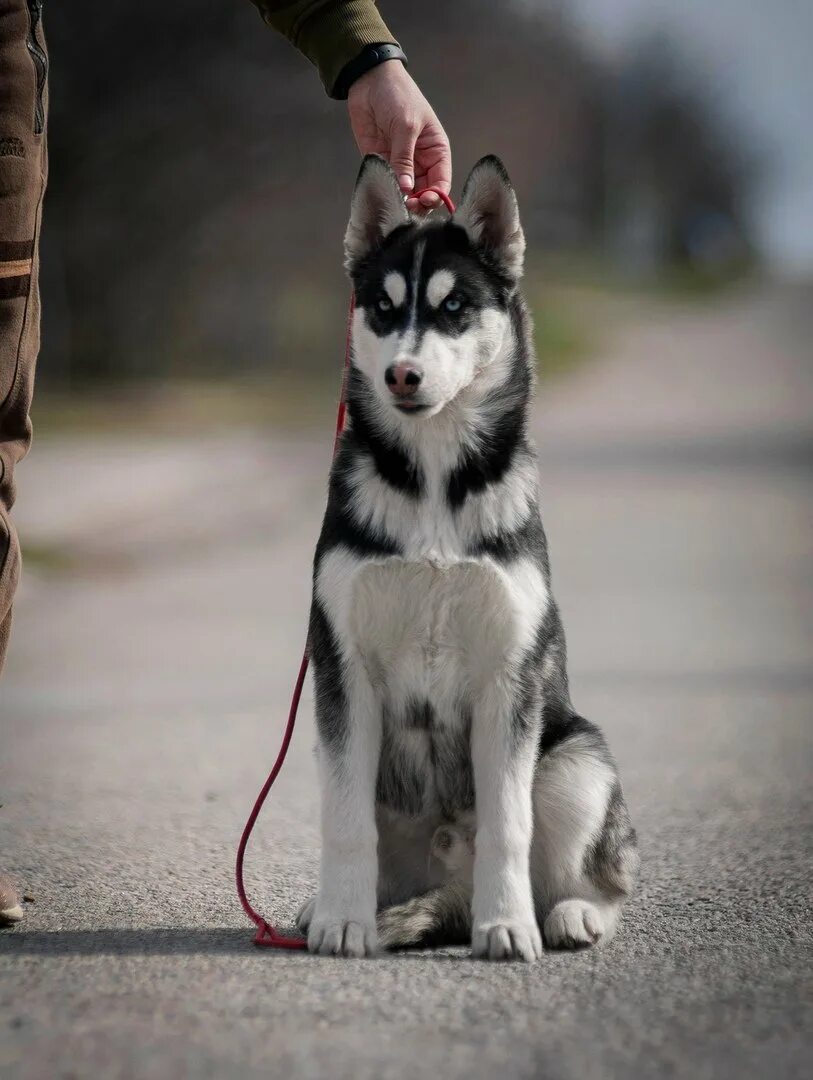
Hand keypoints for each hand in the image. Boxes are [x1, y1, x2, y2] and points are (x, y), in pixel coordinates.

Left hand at [347, 60, 450, 211]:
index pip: (441, 182)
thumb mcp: (406, 125)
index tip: (424, 201)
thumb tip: (405, 188)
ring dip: (400, 200)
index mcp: (436, 152)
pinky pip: (385, 182)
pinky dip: (384, 190)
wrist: (369, 81)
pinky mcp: (381, 163)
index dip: (435, 195)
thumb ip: (404, 158)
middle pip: (423, 193)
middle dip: (417, 203)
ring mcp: (400, 164)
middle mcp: (421, 162)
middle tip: (407, 207)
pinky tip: (382, 191)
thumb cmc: (398, 96)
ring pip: (404, 193)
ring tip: (394, 202)